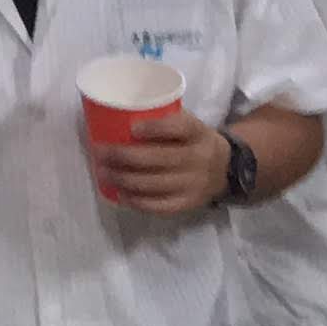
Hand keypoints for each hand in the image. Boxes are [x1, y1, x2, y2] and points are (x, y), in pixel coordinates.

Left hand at [93, 111, 232, 213]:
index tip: (132, 128)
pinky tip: (121, 194)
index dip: (156, 128)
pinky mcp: (190, 203)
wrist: (226, 169)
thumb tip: (117, 119)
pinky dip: (137, 201)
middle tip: (100, 153)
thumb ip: (164, 121)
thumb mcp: (189, 125)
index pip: (180, 128)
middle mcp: (200, 159)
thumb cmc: (194, 142)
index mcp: (199, 133)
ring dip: (123, 179)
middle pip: (159, 158)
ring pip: (154, 184)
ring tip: (103, 173)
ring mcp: (195, 184)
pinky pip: (160, 206)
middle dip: (123, 156)